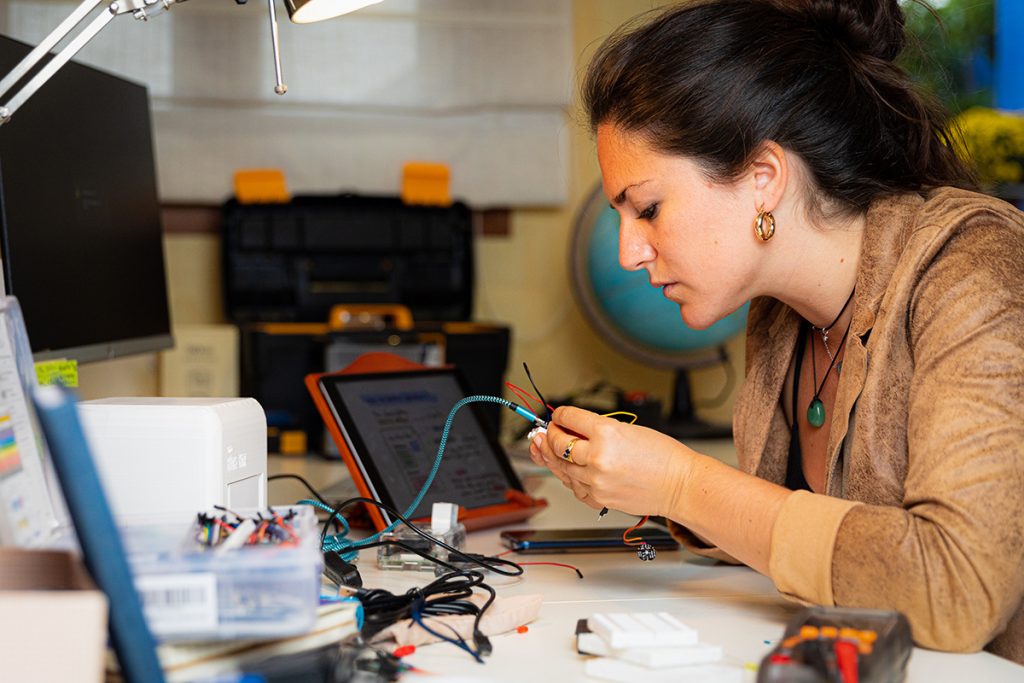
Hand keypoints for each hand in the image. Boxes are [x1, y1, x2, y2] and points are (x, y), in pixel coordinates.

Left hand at [528, 405, 695, 517]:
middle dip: (550, 435)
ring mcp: (596, 480)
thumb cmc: (664, 457)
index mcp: (606, 433)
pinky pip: (574, 487)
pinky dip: (569, 478)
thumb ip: (598, 429)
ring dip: (553, 457)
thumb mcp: (629, 430)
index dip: (560, 415)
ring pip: (562, 466)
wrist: (681, 485)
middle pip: (558, 443)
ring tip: (548, 449)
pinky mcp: (598, 498)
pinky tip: (568, 470)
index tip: (558, 416)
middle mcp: (597, 457)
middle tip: (547, 431)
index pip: (569, 418)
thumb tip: (573, 428)